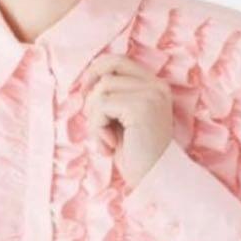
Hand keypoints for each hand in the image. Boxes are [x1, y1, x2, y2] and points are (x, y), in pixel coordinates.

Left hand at [78, 53, 173, 189]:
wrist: (156, 179)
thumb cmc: (136, 155)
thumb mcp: (122, 121)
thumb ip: (112, 99)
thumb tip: (86, 84)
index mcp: (154, 86)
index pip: (118, 60)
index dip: (96, 71)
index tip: (84, 91)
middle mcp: (156, 86)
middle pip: (106, 75)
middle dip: (92, 102)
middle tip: (95, 125)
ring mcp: (150, 95)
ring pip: (101, 91)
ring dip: (94, 119)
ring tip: (105, 140)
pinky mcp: (141, 107)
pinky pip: (102, 107)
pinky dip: (97, 128)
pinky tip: (109, 146)